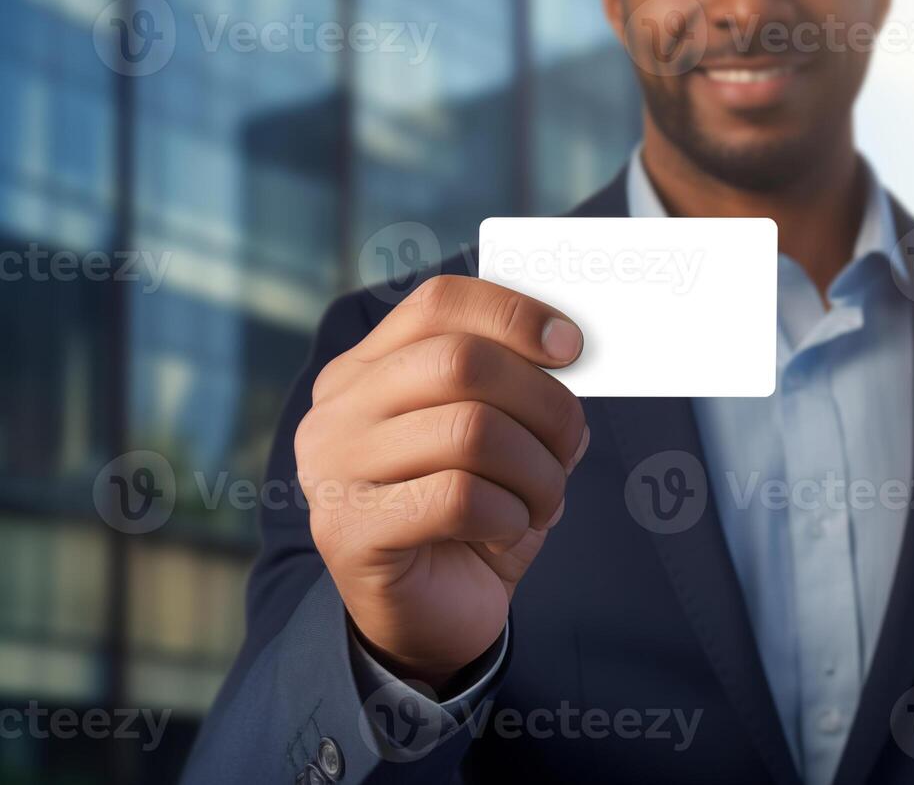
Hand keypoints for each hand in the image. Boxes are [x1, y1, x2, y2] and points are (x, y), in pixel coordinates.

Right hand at [295, 275, 587, 690]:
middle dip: (545, 403)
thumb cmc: (472, 515)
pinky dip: (510, 515)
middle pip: (462, 362)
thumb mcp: (501, 435)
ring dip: (537, 470)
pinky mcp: (350, 532)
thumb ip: (521, 385)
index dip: (515, 314)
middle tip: (570, 446)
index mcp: (366, 369)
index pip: (440, 303)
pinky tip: (507, 531)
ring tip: (542, 501)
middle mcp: (338, 411)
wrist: (434, 618)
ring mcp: (334, 470)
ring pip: (472, 430)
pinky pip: (460, 498)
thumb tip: (569, 348)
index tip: (573, 348)